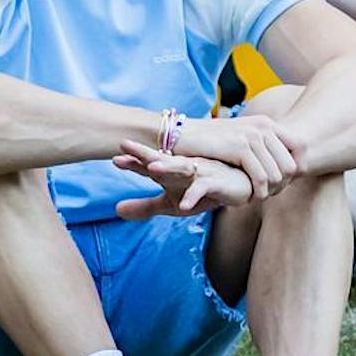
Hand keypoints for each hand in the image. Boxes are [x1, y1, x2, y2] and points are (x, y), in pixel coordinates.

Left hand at [113, 143, 253, 218]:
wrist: (240, 187)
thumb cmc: (202, 191)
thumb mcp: (170, 204)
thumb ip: (145, 206)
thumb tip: (116, 210)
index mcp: (170, 170)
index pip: (148, 164)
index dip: (133, 161)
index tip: (115, 159)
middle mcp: (184, 167)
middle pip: (161, 159)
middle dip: (144, 153)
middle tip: (125, 144)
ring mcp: (200, 173)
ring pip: (182, 168)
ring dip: (167, 168)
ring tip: (152, 168)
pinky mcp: (217, 184)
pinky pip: (204, 188)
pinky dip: (194, 196)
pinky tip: (184, 206)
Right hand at [170, 110, 300, 197]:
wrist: (181, 135)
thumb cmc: (210, 144)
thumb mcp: (241, 141)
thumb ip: (262, 149)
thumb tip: (287, 167)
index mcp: (267, 123)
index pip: (301, 148)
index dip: (295, 170)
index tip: (282, 183)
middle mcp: (264, 126)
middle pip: (292, 165)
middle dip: (282, 186)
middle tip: (267, 195)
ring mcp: (252, 135)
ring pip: (277, 175)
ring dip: (269, 192)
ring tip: (256, 198)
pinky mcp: (240, 147)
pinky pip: (261, 178)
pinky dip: (257, 193)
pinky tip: (248, 199)